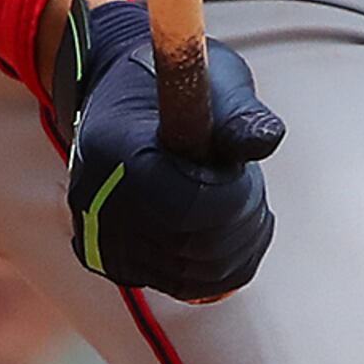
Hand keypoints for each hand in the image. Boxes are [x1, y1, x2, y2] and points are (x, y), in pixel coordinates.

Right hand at [45, 0, 283, 302]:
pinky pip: (189, 287)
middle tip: (239, 175)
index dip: (234, 191)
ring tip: (232, 195)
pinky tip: (224, 226)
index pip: (192, 205)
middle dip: (241, 213)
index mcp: (114, 148)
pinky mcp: (114, 263)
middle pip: (199, 247)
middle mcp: (96, 202)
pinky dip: (223, 264)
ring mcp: (102, 239)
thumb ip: (239, 113)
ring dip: (237, 239)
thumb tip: (268, 138)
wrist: (111, 93)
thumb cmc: (166, 81)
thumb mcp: (207, 77)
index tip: (239, 161)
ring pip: (201, 276)